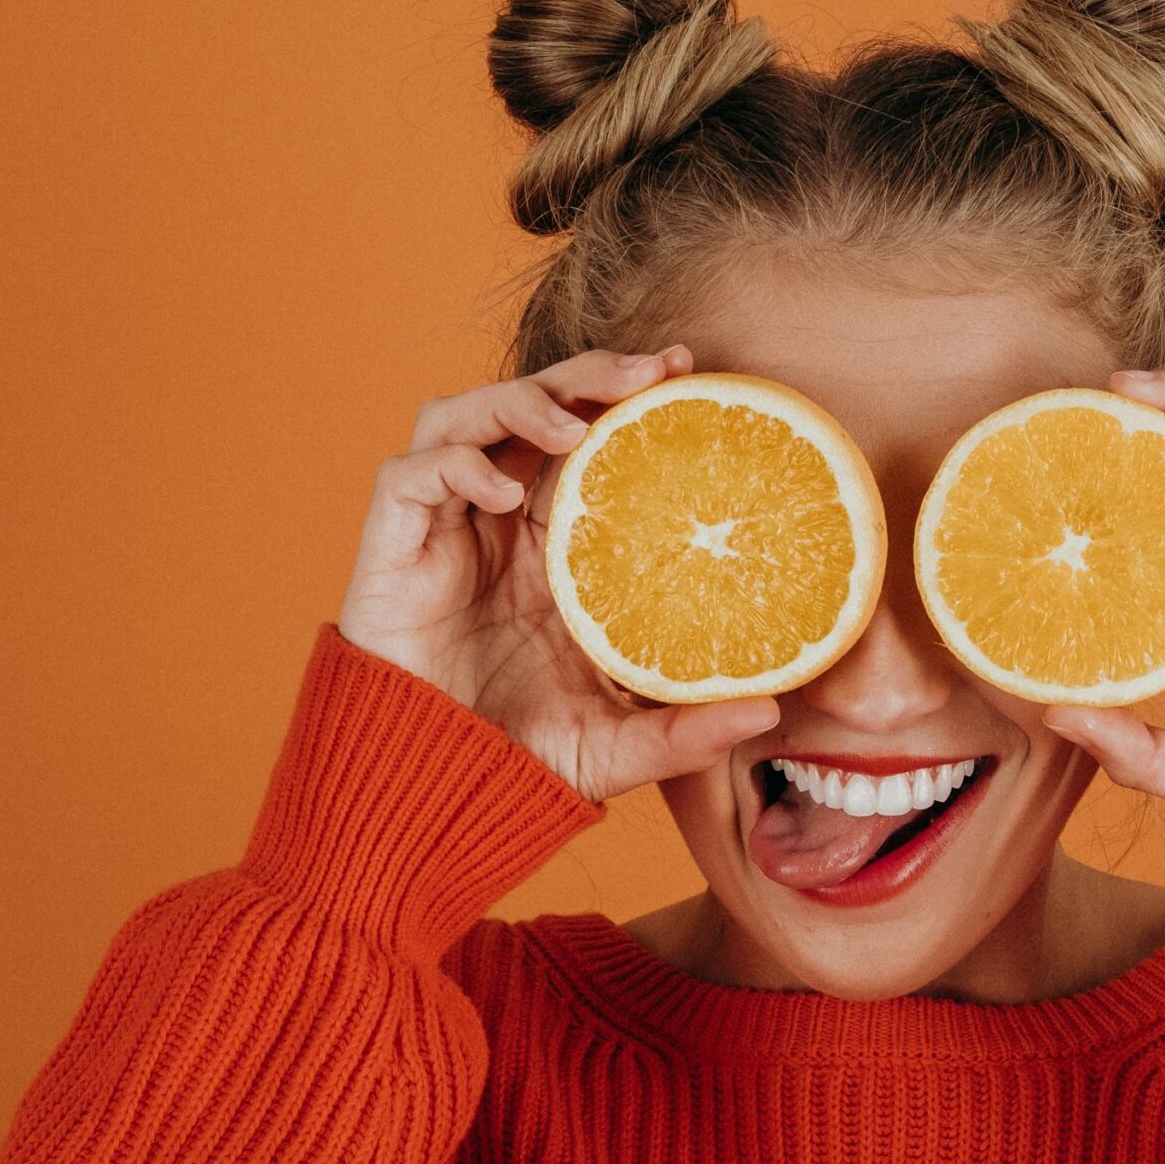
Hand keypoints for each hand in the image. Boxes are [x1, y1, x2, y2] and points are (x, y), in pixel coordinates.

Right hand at [337, 345, 779, 804]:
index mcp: (553, 547)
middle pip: (533, 406)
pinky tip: (503, 495)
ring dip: (520, 403)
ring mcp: (443, 529)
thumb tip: (773, 709)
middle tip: (652, 370)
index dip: (626, 396)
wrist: (430, 793)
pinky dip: (456, 465)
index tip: (687, 372)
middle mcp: (497, 522)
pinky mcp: (391, 547)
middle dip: (586, 373)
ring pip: (466, 416)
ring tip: (575, 426)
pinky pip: (411, 474)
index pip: (588, 440)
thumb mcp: (619, 745)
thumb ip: (688, 730)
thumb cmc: (517, 760)